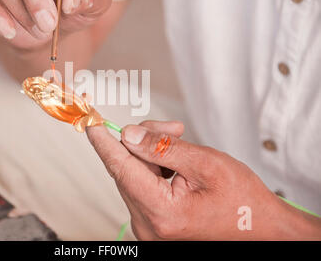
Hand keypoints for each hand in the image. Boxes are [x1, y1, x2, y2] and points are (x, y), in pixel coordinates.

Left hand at [86, 121, 320, 239]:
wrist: (261, 227)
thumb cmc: (242, 198)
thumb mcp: (205, 163)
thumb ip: (162, 148)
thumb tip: (128, 134)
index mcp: (161, 211)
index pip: (120, 168)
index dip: (104, 142)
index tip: (91, 123)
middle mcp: (149, 224)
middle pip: (127, 168)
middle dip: (142, 141)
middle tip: (172, 128)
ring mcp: (150, 226)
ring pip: (133, 175)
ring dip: (150, 154)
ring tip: (179, 144)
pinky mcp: (153, 222)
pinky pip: (141, 186)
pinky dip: (153, 168)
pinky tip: (174, 163)